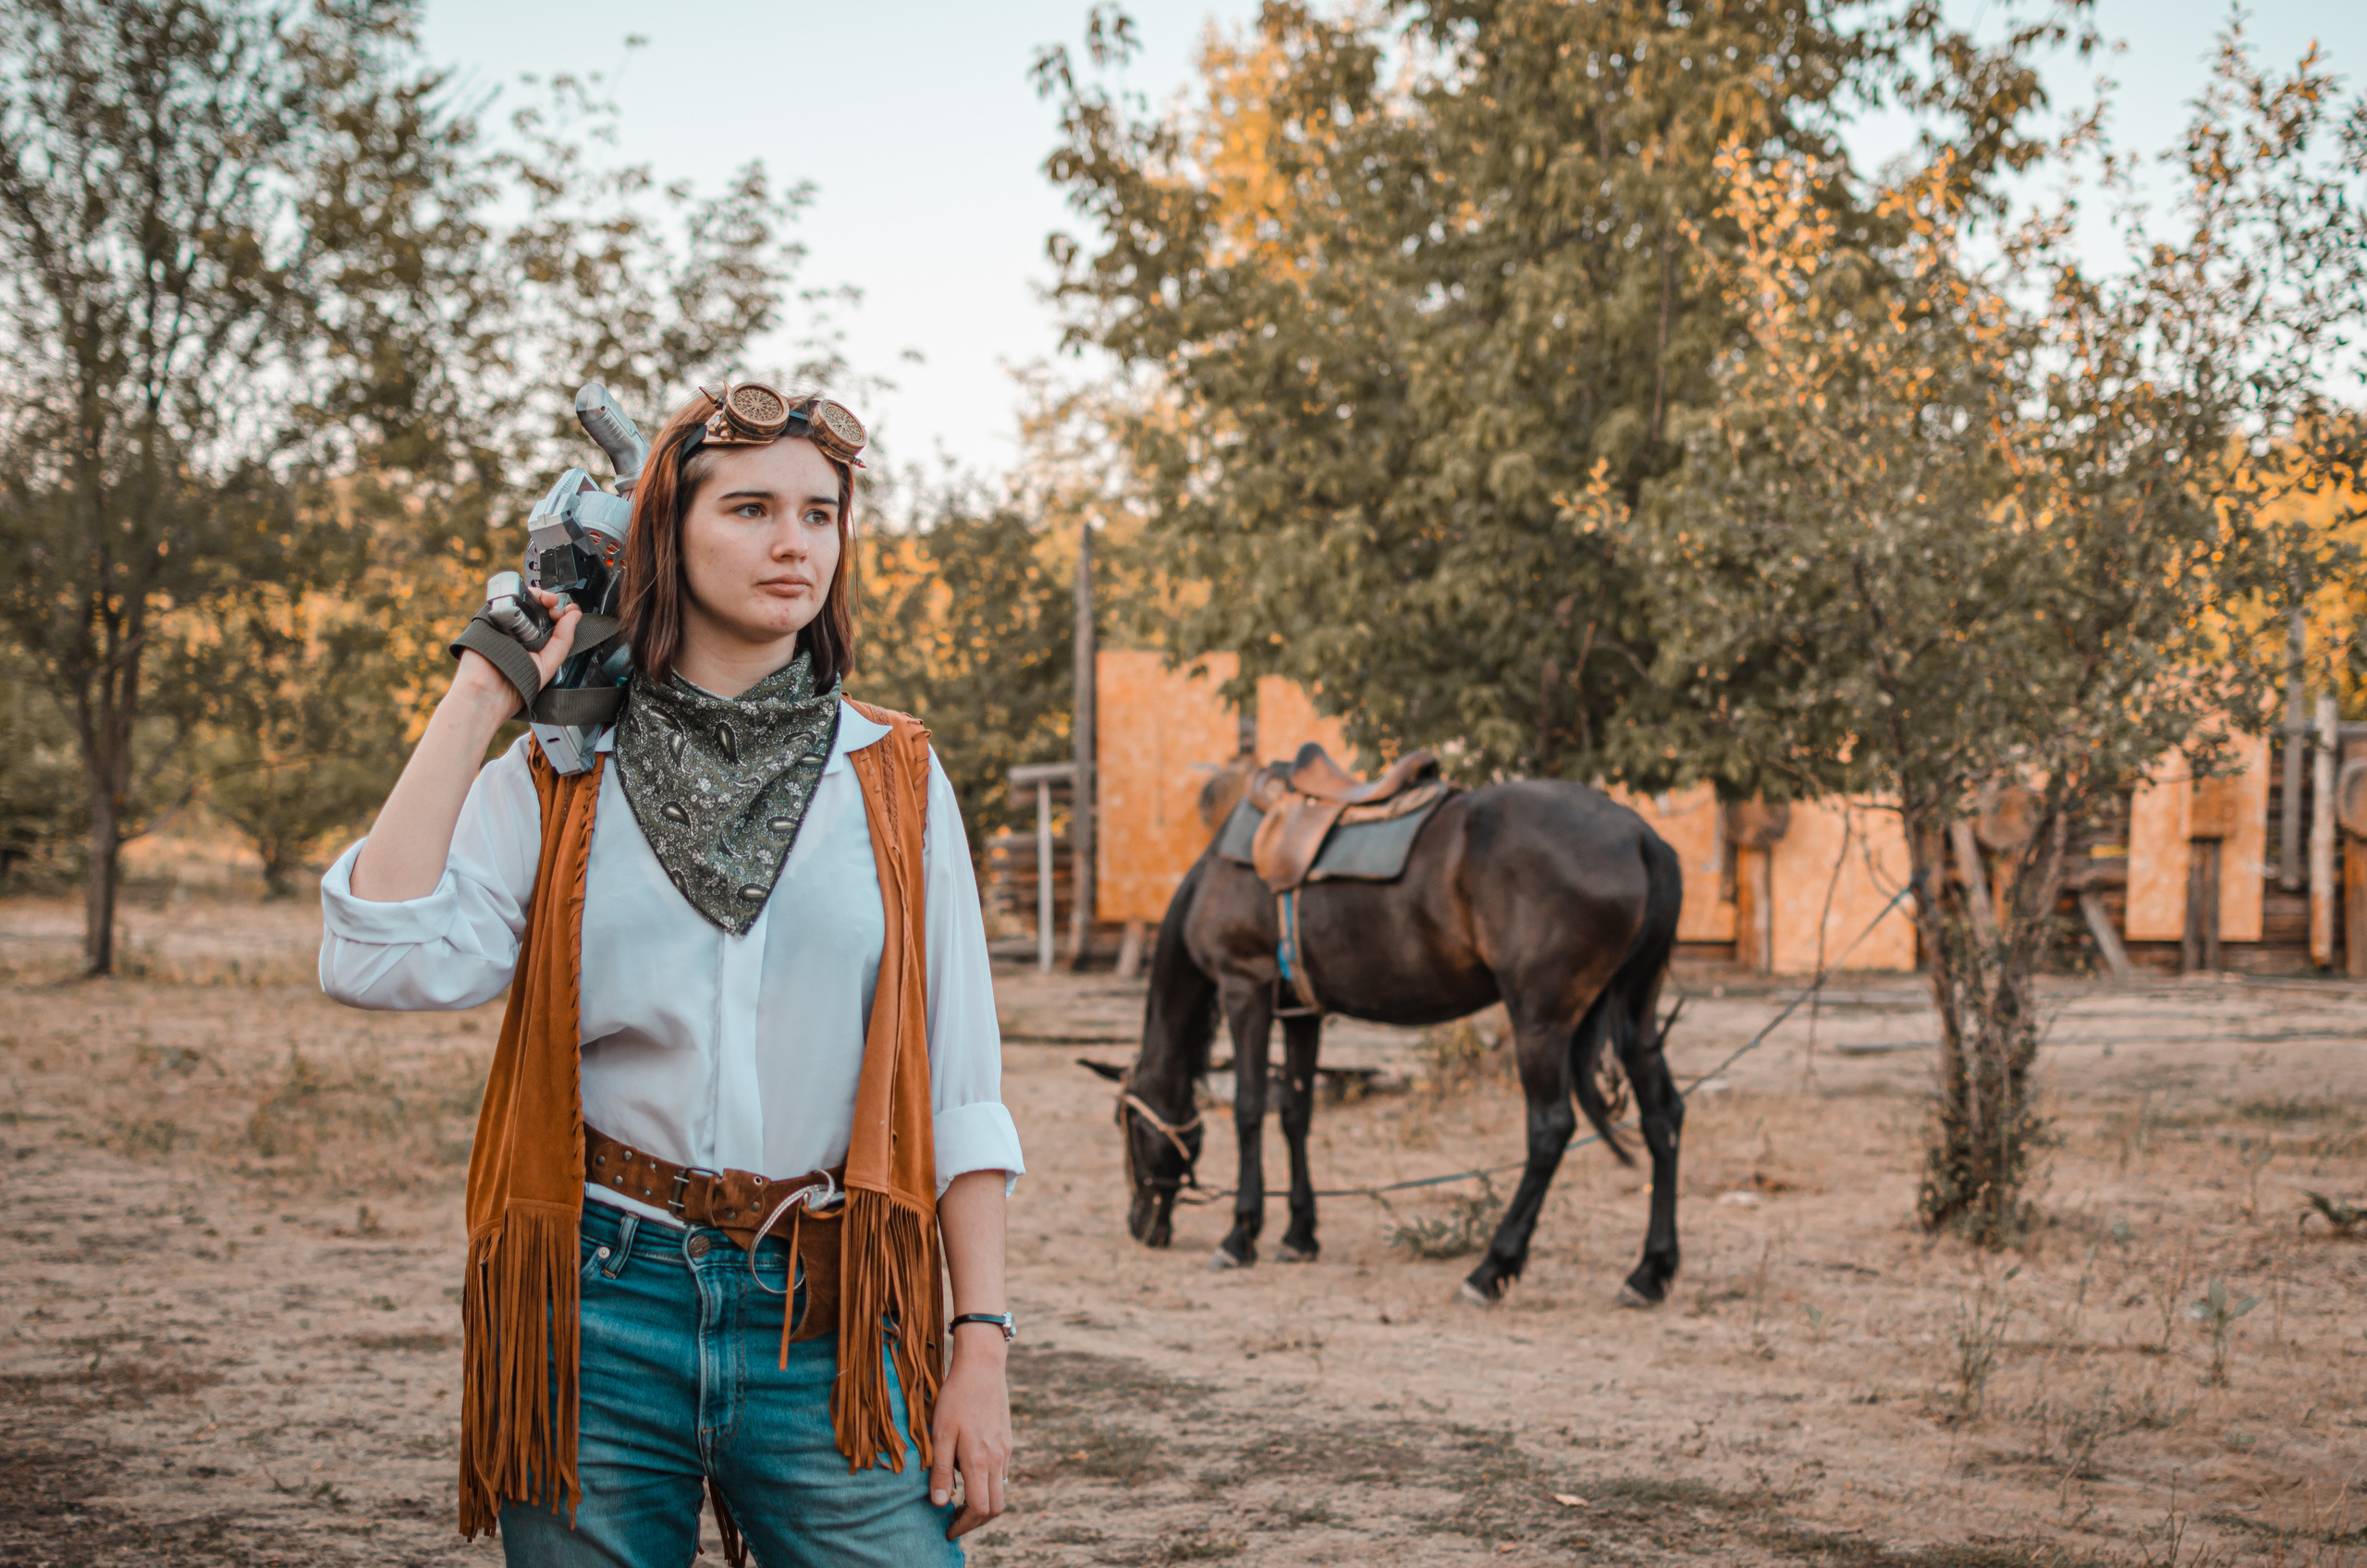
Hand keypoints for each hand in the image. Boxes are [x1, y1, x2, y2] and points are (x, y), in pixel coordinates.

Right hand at [452, 589, 581, 717]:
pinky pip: (501, 603)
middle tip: (555, 604)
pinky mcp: (488, 620)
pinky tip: (526, 599)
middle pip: (536, 609)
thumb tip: (575, 615)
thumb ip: (563, 640)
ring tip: (545, 600)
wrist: (486, 692)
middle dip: (549, 602)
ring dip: (535, 597)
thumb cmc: (514, 686)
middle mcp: (520, 634)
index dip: (561, 613)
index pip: (551, 622)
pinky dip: (514, 597)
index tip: (570, 610)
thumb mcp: (547, 664)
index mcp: (535, 644)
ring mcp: (504, 626)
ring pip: (520, 603)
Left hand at [928, 1333, 1012, 1539]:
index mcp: (979, 1461)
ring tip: (958, 1499)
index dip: (964, 1525)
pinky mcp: (1007, 1441)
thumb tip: (939, 1503)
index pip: (979, 1509)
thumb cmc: (956, 1399)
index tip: (947, 1529)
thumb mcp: (940, 1434)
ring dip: (982, 1503)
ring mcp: (1005, 1451)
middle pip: (995, 1507)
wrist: (982, 1367)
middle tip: (953, 1520)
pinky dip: (988, 1485)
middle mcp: (997, 1460)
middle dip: (975, 1520)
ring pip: (1001, 1491)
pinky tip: (969, 1475)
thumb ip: (941, 1470)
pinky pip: (1001, 1474)